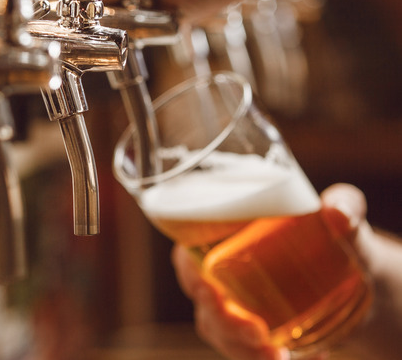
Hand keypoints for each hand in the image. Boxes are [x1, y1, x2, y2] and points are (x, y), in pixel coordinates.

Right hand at [171, 183, 368, 359]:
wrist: (359, 277)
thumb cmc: (336, 234)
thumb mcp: (345, 214)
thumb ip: (345, 204)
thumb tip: (337, 212)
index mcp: (226, 235)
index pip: (188, 253)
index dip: (188, 271)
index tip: (207, 287)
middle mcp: (221, 271)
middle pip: (201, 298)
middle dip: (221, 319)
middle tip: (255, 330)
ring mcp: (233, 304)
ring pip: (217, 329)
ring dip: (240, 347)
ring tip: (277, 354)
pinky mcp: (250, 331)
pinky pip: (244, 350)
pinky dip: (262, 358)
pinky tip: (298, 357)